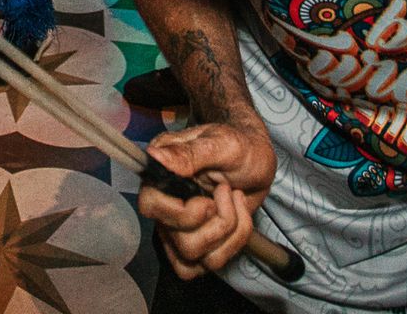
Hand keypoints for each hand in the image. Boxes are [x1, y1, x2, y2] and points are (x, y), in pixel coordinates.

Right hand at [138, 120, 277, 278]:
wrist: (256, 158)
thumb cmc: (238, 146)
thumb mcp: (220, 144)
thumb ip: (189, 153)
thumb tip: (154, 155)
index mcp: (161, 174)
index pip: (150, 207)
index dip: (181, 214)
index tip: (209, 201)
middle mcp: (166, 203)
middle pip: (180, 241)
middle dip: (218, 223)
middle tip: (228, 192)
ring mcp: (181, 227)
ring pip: (196, 257)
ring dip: (230, 231)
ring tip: (235, 200)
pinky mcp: (200, 242)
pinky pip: (210, 262)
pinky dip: (234, 243)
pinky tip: (239, 218)